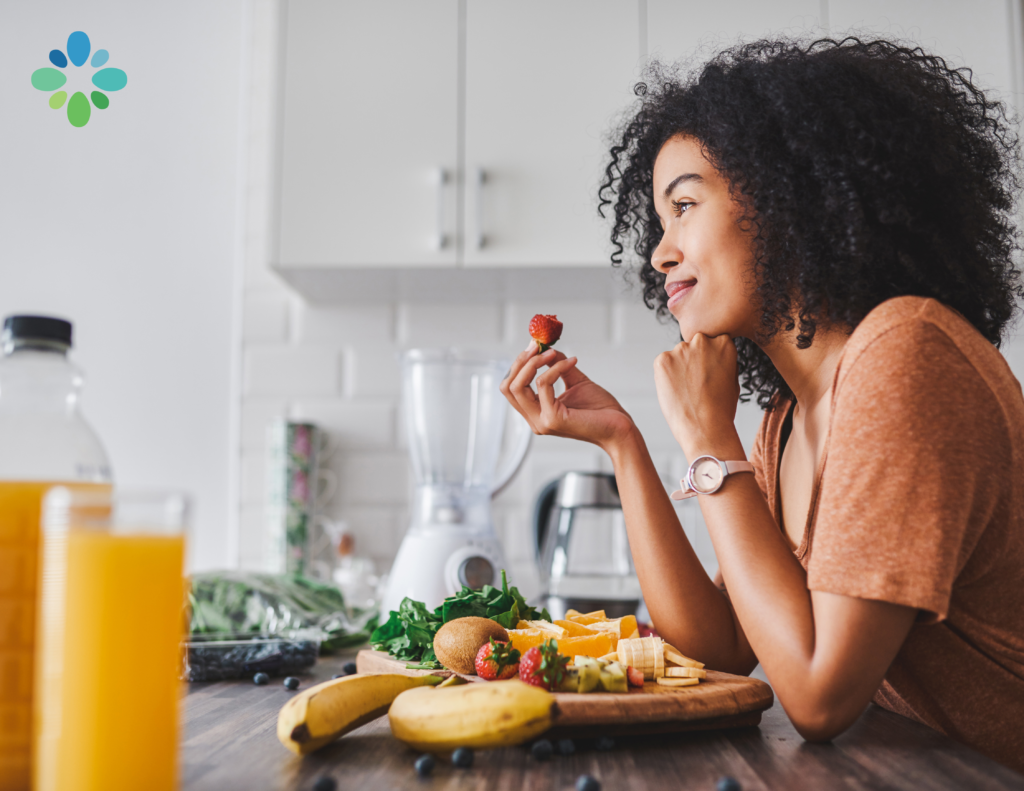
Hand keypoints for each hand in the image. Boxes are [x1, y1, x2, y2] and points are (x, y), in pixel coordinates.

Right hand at [501, 346, 635, 449]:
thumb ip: (558, 366)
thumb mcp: (574, 381)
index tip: (533, 346)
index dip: (518, 365)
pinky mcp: (553, 419)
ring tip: (551, 353)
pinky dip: (555, 368)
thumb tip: (546, 348)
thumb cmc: (600, 409)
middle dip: (520, 361)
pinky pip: (543, 384)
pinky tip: (572, 362)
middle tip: (536, 346)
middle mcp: (535, 420)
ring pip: (518, 386)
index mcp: (536, 413)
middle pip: (508, 386)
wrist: (619, 428)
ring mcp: (542, 421)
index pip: (510, 388)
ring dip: (534, 363)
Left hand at [653, 333, 740, 456]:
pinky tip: (676, 392)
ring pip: (677, 356)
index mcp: (723, 343)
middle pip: (693, 347)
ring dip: (679, 369)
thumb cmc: (721, 409)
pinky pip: (663, 365)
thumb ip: (722, 361)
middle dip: (693, 362)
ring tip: (686, 392)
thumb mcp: (732, 379)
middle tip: (696, 385)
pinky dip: (665, 377)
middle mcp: (702, 340)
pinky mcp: (662, 360)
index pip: (712, 343)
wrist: (706, 428)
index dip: (709, 362)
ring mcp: (681, 349)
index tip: (709, 376)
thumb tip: (713, 355)